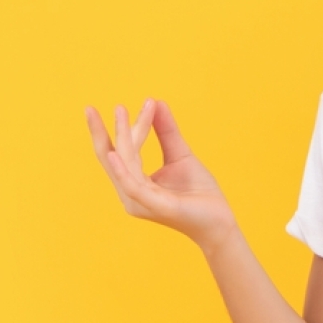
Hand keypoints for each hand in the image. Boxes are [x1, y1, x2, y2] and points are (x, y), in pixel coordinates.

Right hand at [85, 99, 236, 252]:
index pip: (120, 152)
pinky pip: (133, 186)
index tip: (133, 103)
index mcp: (134, 183)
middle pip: (112, 158)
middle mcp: (131, 194)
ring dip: (123, 137)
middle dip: (104, 131)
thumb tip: (156, 102)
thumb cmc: (198, 193)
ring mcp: (141, 202)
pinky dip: (122, 170)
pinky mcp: (155, 206)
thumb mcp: (180, 155)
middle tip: (104, 106)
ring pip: (125, 164)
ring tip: (121, 113)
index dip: (122, 127)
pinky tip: (115, 153)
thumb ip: (166, 132)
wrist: (219, 220)